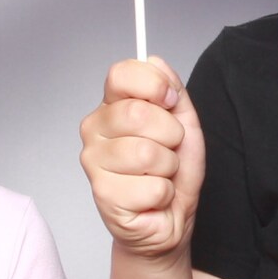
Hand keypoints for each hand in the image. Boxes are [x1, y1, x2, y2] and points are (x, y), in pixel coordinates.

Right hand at [79, 58, 205, 262]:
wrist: (169, 219)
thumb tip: (154, 60)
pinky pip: (151, 187)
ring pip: (146, 153)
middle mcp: (95, 129)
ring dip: (168, 168)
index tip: (170, 102)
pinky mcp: (102, 194)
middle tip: (168, 150)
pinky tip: (151, 197)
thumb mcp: (183, 123)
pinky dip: (164, 194)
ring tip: (159, 175)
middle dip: (170, 135)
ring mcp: (94, 162)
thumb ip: (171, 90)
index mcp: (112, 106)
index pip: (121, 74)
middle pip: (137, 113)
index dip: (154, 85)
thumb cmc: (172, 172)